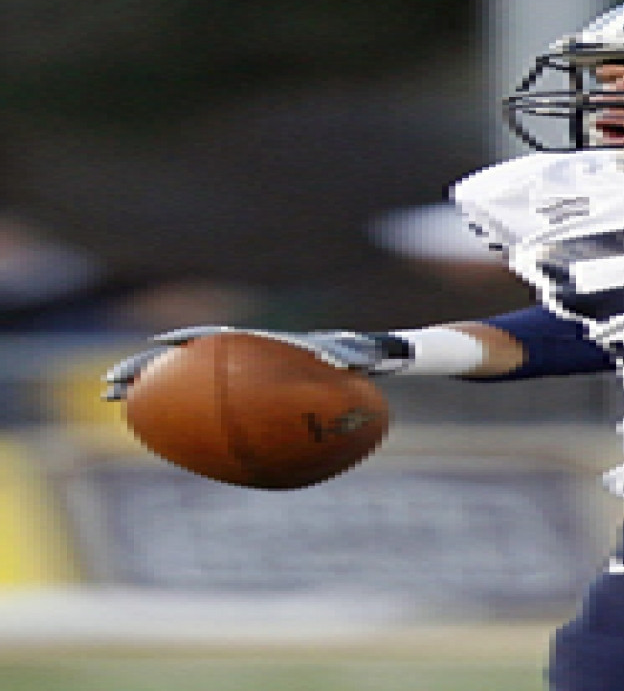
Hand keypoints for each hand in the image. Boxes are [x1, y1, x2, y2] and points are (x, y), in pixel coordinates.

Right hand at [102, 326, 397, 400]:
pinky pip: (206, 404)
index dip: (186, 340)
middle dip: (147, 367)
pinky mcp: (242, 391)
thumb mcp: (359, 354)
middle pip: (184, 357)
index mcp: (262, 341)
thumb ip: (354, 354)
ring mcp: (238, 371)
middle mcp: (243, 353)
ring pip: (185, 380)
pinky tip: (163, 436)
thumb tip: (353, 359)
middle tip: (110, 385)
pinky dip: (183, 416)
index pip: (216, 336)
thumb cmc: (360, 355)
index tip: (159, 347)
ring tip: (115, 401)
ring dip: (150, 389)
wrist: (363, 359)